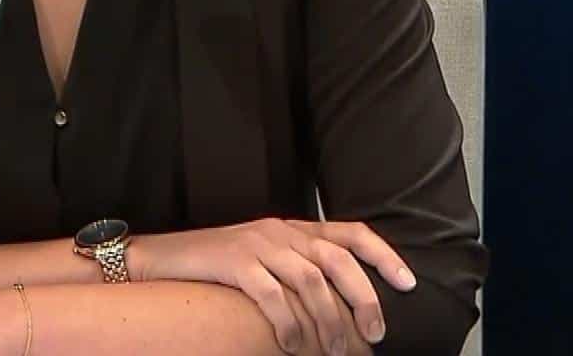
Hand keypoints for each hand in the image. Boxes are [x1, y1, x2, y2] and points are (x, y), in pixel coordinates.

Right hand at [134, 218, 415, 354]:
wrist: (164, 258)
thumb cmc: (218, 267)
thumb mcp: (265, 259)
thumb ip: (298, 269)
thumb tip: (340, 306)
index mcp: (294, 228)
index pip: (351, 233)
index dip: (384, 256)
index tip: (408, 284)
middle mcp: (281, 231)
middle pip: (338, 259)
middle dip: (363, 299)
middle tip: (375, 333)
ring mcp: (257, 245)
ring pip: (310, 281)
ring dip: (329, 321)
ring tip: (336, 350)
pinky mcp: (234, 262)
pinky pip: (272, 295)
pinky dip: (288, 324)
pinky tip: (293, 345)